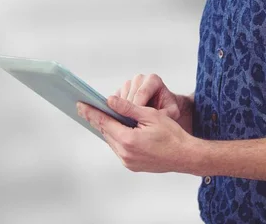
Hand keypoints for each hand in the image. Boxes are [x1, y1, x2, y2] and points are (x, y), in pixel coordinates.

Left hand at [77, 96, 195, 172]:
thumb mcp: (150, 115)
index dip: (91, 112)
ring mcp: (128, 162)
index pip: (104, 122)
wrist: (185, 156)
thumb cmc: (172, 134)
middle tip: (85, 107)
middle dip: (96, 119)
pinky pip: (119, 148)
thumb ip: (129, 108)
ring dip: (106, 128)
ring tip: (99, 115)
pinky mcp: (132, 165)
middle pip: (106, 132)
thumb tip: (110, 101)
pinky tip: (116, 128)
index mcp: (128, 140)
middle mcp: (125, 154)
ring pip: (112, 141)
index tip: (80, 105)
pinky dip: (116, 137)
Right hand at [116, 73, 180, 120]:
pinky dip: (117, 110)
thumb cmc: (168, 107)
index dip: (137, 108)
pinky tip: (123, 120)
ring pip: (120, 97)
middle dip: (129, 111)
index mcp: (153, 80)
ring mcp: (130, 84)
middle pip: (130, 94)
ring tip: (128, 124)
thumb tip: (157, 119)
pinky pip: (115, 100)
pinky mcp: (122, 90)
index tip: (136, 121)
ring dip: (122, 111)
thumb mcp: (172, 111)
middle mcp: (140, 79)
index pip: (142, 93)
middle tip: (130, 126)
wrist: (164, 105)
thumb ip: (166, 113)